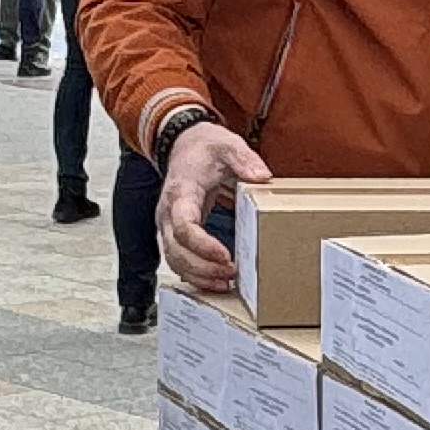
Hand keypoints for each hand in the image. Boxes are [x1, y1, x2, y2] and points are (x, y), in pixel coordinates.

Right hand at [157, 121, 268, 293]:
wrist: (183, 146)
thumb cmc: (204, 148)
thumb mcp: (227, 145)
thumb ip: (244, 159)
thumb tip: (261, 176)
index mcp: (181, 191)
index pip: (185, 226)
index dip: (203, 246)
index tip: (225, 256)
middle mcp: (168, 212)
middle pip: (176, 250)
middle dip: (203, 268)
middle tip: (231, 274)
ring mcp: (168, 224)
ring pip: (174, 260)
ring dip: (199, 276)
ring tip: (227, 283)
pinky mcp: (174, 233)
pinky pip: (178, 260)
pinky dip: (194, 275)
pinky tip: (216, 282)